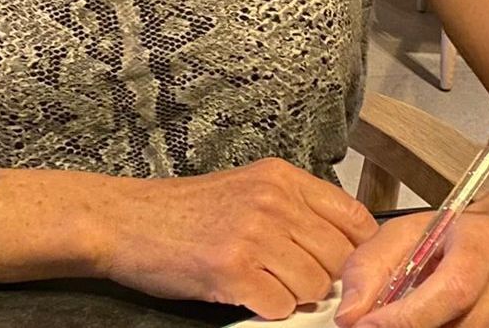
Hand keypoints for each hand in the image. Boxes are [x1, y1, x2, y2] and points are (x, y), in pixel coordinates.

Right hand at [102, 158, 377, 318]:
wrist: (129, 220)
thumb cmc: (188, 210)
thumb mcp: (248, 189)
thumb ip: (294, 209)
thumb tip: (342, 248)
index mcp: (282, 177)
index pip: (355, 219)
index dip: (358, 252)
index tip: (345, 269)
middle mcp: (273, 201)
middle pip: (339, 259)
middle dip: (325, 281)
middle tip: (294, 282)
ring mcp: (254, 235)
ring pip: (314, 287)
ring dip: (295, 297)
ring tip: (265, 285)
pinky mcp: (232, 271)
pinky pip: (280, 308)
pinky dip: (269, 310)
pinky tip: (245, 294)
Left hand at [335, 210, 488, 327]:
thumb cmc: (452, 236)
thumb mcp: (406, 232)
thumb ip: (371, 267)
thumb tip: (350, 316)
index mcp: (484, 241)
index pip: (453, 288)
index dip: (409, 316)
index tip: (369, 325)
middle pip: (463, 326)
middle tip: (377, 327)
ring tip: (402, 320)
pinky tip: (431, 323)